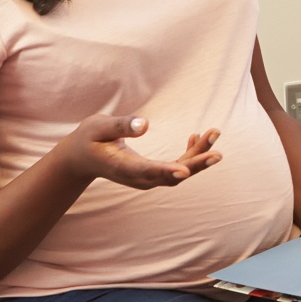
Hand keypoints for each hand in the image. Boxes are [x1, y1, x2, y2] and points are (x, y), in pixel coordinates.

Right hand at [54, 117, 220, 190]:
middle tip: (218, 152)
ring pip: (179, 172)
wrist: (82, 158)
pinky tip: (196, 136)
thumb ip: (120, 126)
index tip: (185, 170)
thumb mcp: (98, 127)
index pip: (149, 171)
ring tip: (214, 132)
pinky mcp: (153, 174)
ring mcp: (147, 178)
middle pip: (172, 175)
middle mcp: (139, 178)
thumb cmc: (89, 138)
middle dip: (196, 163)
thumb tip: (144, 123)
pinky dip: (190, 154)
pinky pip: (177, 168)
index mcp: (123, 167)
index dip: (167, 171)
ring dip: (198, 156)